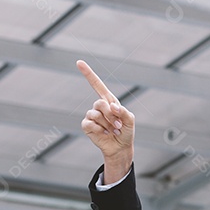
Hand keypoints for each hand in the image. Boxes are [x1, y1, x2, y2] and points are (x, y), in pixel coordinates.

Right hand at [77, 59, 134, 179]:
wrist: (120, 147)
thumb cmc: (126, 132)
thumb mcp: (130, 120)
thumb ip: (123, 111)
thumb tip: (112, 106)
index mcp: (109, 101)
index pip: (97, 84)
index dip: (88, 73)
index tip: (79, 62)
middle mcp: (99, 106)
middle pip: (100, 103)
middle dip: (111, 116)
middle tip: (118, 126)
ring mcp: (92, 115)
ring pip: (96, 114)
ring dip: (107, 125)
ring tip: (113, 131)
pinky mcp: (87, 126)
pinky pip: (90, 123)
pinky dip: (100, 130)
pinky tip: (105, 134)